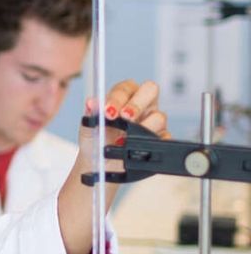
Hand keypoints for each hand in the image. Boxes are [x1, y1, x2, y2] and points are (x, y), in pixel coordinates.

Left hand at [60, 79, 166, 253]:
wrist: (100, 166)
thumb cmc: (95, 141)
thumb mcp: (88, 129)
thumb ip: (90, 115)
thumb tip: (91, 103)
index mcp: (123, 97)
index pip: (127, 88)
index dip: (119, 97)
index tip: (108, 110)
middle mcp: (141, 106)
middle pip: (151, 90)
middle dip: (138, 103)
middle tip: (124, 118)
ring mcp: (152, 122)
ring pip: (159, 115)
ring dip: (143, 126)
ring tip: (126, 139)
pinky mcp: (159, 140)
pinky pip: (165, 138)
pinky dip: (154, 143)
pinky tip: (139, 150)